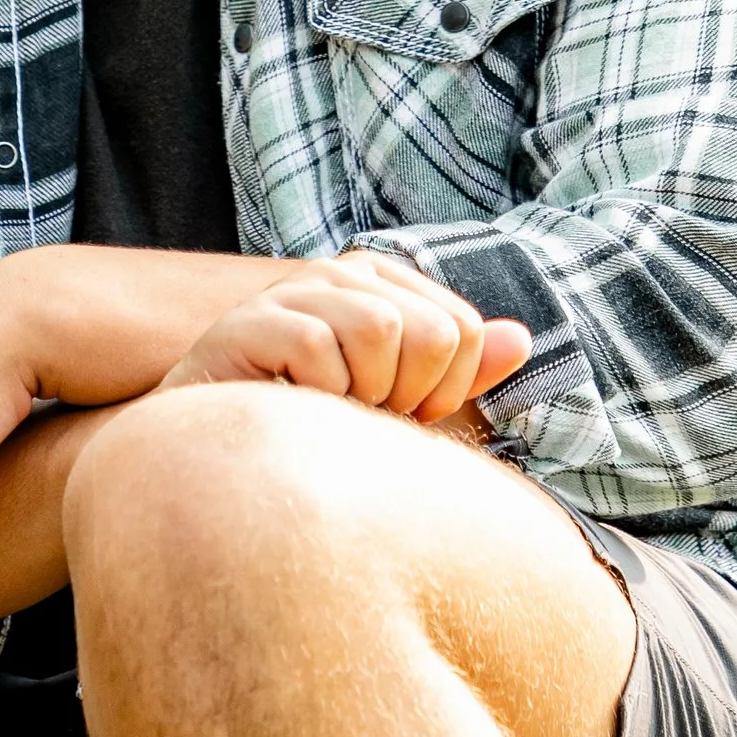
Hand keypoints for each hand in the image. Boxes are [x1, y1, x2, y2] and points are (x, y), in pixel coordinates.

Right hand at [159, 251, 530, 423]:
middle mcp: (340, 274)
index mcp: (382, 284)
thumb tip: (520, 338)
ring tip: (324, 409)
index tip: (395, 414)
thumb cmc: (316, 432)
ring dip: (361, 396)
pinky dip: (315, 398)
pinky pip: (319, 351)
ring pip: (382, 331)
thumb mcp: (399, 403)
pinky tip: (288, 406)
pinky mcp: (249, 321)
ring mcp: (292, 292)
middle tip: (357, 416)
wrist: (216, 462)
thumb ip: (458, 371)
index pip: (462, 330)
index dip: (441, 393)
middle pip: (433, 333)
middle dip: (405, 397)